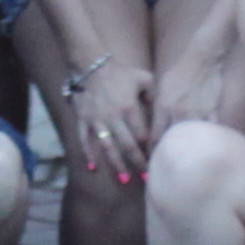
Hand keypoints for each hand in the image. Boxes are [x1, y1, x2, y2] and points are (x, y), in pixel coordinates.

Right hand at [67, 57, 157, 185]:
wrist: (91, 65)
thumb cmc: (119, 73)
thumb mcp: (142, 77)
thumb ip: (154, 92)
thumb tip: (161, 106)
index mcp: (129, 108)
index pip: (142, 134)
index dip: (149, 148)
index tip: (157, 159)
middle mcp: (113, 117)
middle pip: (127, 146)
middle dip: (137, 163)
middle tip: (147, 177)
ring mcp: (97, 120)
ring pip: (108, 147)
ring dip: (116, 164)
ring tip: (125, 179)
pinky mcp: (83, 120)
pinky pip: (84, 140)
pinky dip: (88, 154)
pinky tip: (92, 168)